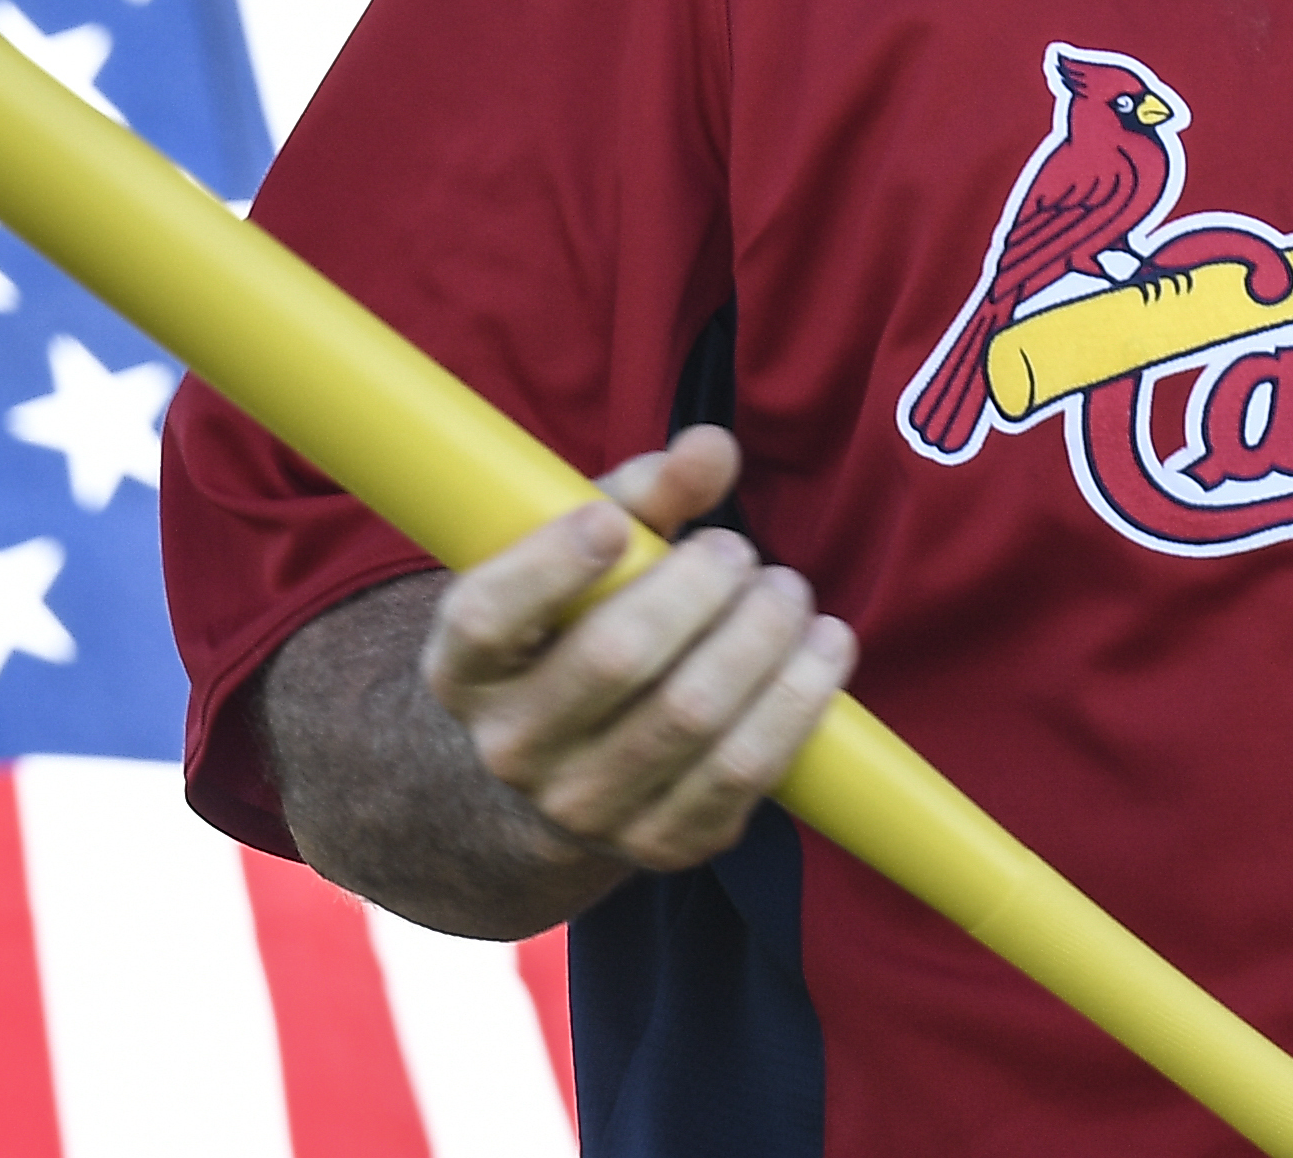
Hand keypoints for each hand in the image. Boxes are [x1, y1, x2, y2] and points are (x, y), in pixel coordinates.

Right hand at [420, 425, 856, 876]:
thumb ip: (643, 493)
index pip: (488, 618)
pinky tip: (823, 648)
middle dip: (700, 587)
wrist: (577, 763)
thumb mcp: (590, 554)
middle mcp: (511, 747)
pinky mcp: (660, 844)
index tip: (611, 523)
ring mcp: (583, 807)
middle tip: (742, 554)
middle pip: (616, 656)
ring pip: (692, 715)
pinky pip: (743, 772)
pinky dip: (799, 700)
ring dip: (763, 638)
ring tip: (788, 593)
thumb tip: (711, 449)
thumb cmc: (585, 621)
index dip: (549, 566)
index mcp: (468, 666)